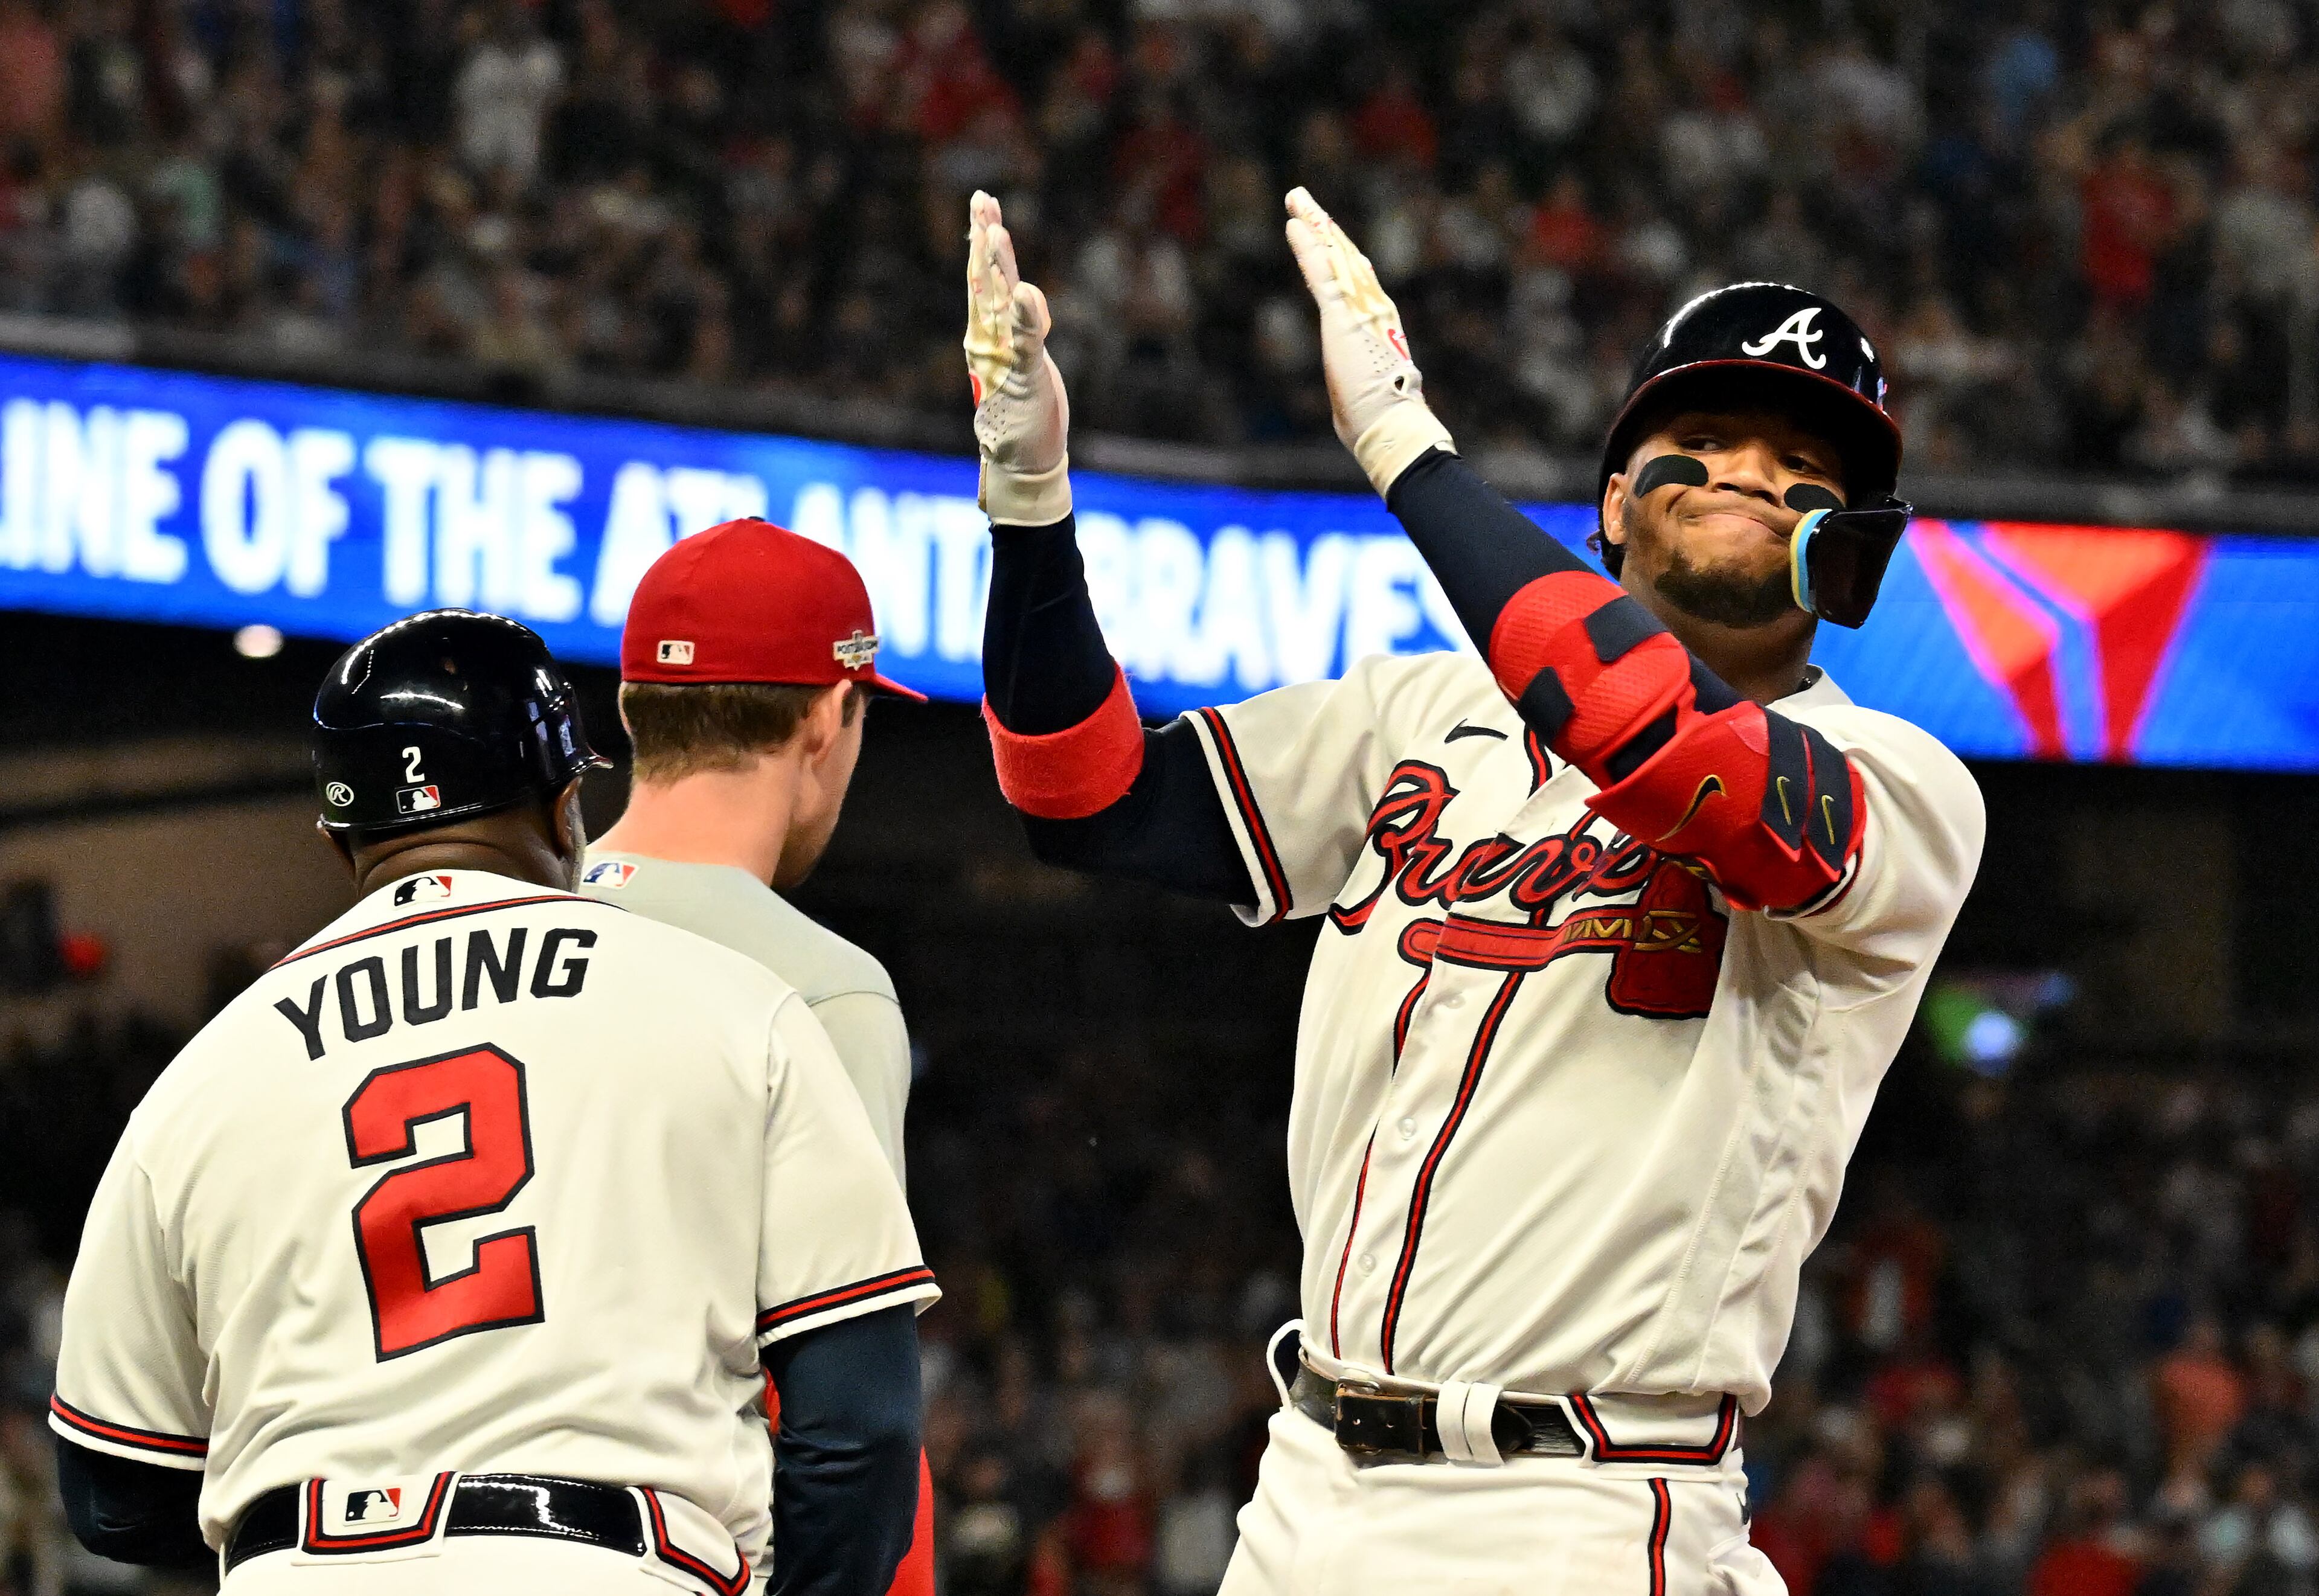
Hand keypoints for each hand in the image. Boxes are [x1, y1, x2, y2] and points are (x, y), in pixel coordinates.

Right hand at [965, 190, 1071, 523]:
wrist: (1022, 464)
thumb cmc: (1023, 418)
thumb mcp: (1027, 367)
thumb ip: (1023, 333)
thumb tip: (1020, 301)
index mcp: (991, 335)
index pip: (985, 279)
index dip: (984, 241)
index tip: (983, 204)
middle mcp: (991, 342)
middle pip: (985, 282)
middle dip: (984, 240)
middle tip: (982, 200)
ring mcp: (1004, 358)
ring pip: (997, 305)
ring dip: (997, 268)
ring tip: (994, 231)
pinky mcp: (1023, 378)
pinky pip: (1024, 342)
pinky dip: (1024, 317)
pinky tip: (1024, 290)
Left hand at [1282, 187, 1454, 496]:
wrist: (1394, 428)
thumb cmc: (1383, 425)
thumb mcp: (1367, 395)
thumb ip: (1360, 387)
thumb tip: (1356, 412)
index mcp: (1381, 327)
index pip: (1360, 282)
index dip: (1343, 256)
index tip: (1333, 238)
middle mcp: (1374, 308)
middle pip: (1346, 257)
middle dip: (1325, 228)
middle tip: (1307, 203)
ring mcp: (1359, 308)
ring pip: (1332, 255)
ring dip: (1313, 224)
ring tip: (1296, 199)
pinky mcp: (1343, 315)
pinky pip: (1320, 271)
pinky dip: (1306, 246)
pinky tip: (1294, 224)